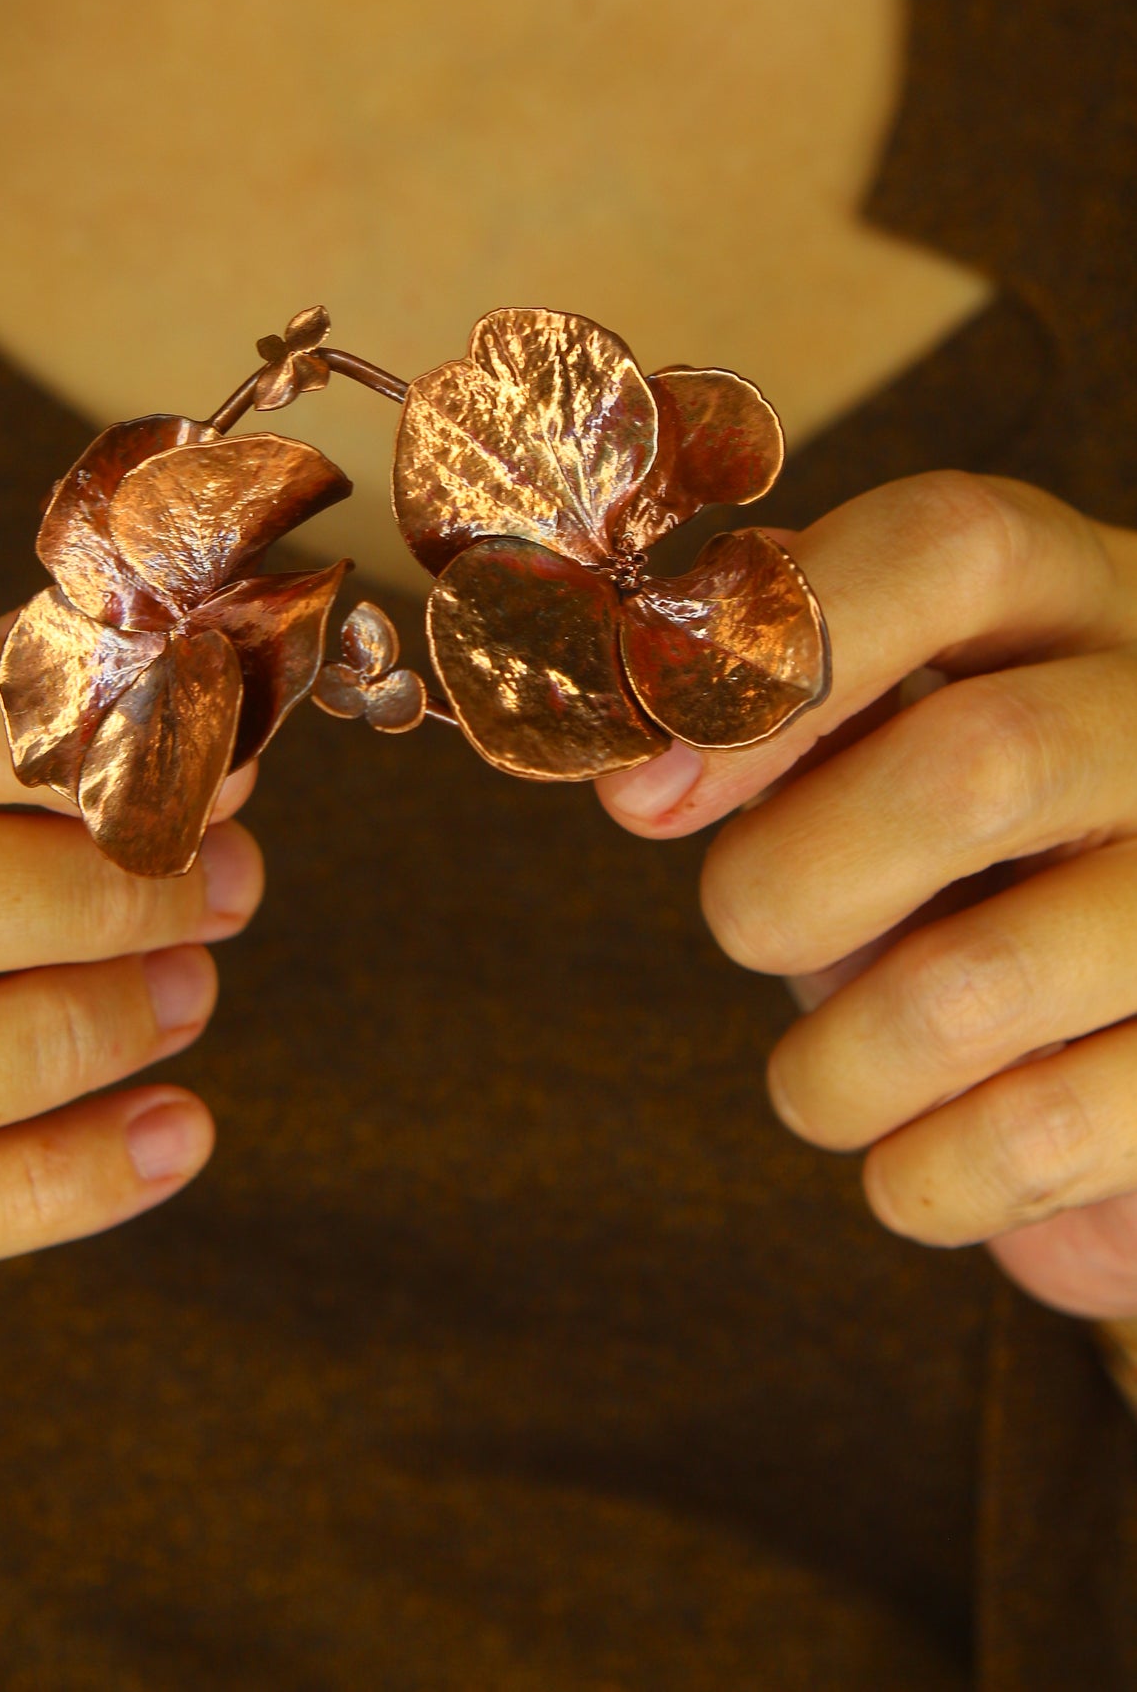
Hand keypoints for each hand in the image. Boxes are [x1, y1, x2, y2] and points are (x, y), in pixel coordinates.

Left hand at [597, 471, 1136, 1319]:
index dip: (772, 654)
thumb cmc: (971, 855)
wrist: (1127, 1025)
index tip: (646, 789)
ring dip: (836, 1063)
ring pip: (991, 977)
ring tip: (815, 1083)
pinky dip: (922, 1173)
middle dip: (795, 878)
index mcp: (1073, 598)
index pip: (948, 547)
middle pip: (980, 764)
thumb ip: (766, 695)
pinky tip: (907, 1160)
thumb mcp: (875, 741)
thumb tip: (633, 724)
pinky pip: (1043, 1134)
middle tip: (739, 929)